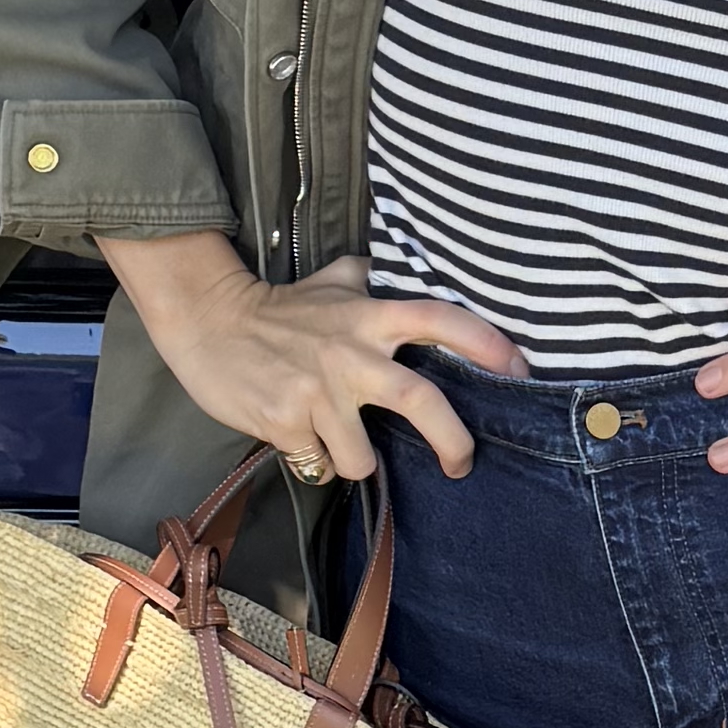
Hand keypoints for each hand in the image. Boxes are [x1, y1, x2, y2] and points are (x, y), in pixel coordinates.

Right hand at [103, 234, 522, 484]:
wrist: (208, 322)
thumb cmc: (277, 309)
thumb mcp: (332, 283)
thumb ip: (373, 280)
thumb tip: (404, 263)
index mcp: (369, 317)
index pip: (442, 321)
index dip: (488, 345)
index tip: (519, 369)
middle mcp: (351, 353)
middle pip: (421, 402)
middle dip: (453, 442)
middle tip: (461, 464)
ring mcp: (319, 391)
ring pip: (362, 458)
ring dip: (353, 460)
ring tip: (333, 439)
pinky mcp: (286, 422)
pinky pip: (318, 464)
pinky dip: (313, 459)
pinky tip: (297, 433)